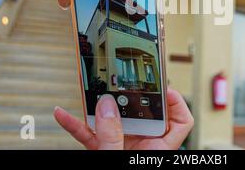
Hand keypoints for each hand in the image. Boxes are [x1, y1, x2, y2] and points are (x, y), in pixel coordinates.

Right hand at [54, 88, 193, 149]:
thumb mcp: (118, 158)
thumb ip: (112, 136)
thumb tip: (106, 107)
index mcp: (157, 150)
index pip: (180, 121)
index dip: (175, 102)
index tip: (163, 88)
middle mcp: (141, 146)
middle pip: (141, 114)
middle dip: (126, 99)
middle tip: (118, 86)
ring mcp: (122, 147)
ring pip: (112, 121)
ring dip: (97, 108)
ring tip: (88, 94)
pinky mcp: (103, 150)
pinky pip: (91, 134)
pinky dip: (77, 125)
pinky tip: (64, 115)